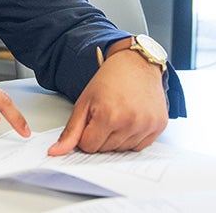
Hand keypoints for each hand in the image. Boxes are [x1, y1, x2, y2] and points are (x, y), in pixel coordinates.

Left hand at [48, 39, 167, 155]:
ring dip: (117, 138)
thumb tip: (56, 152)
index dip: (86, 135)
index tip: (90, 120)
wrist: (137, 63)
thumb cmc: (110, 78)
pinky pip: (140, 146)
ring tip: (119, 114)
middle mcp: (130, 123)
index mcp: (109, 116)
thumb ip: (71, 131)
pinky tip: (131, 119)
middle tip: (105, 113)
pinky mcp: (159, 126)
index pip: (89, 146)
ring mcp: (147, 125)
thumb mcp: (84, 102)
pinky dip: (132, 137)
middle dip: (101, 136)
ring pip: (122, 150)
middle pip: (106, 150)